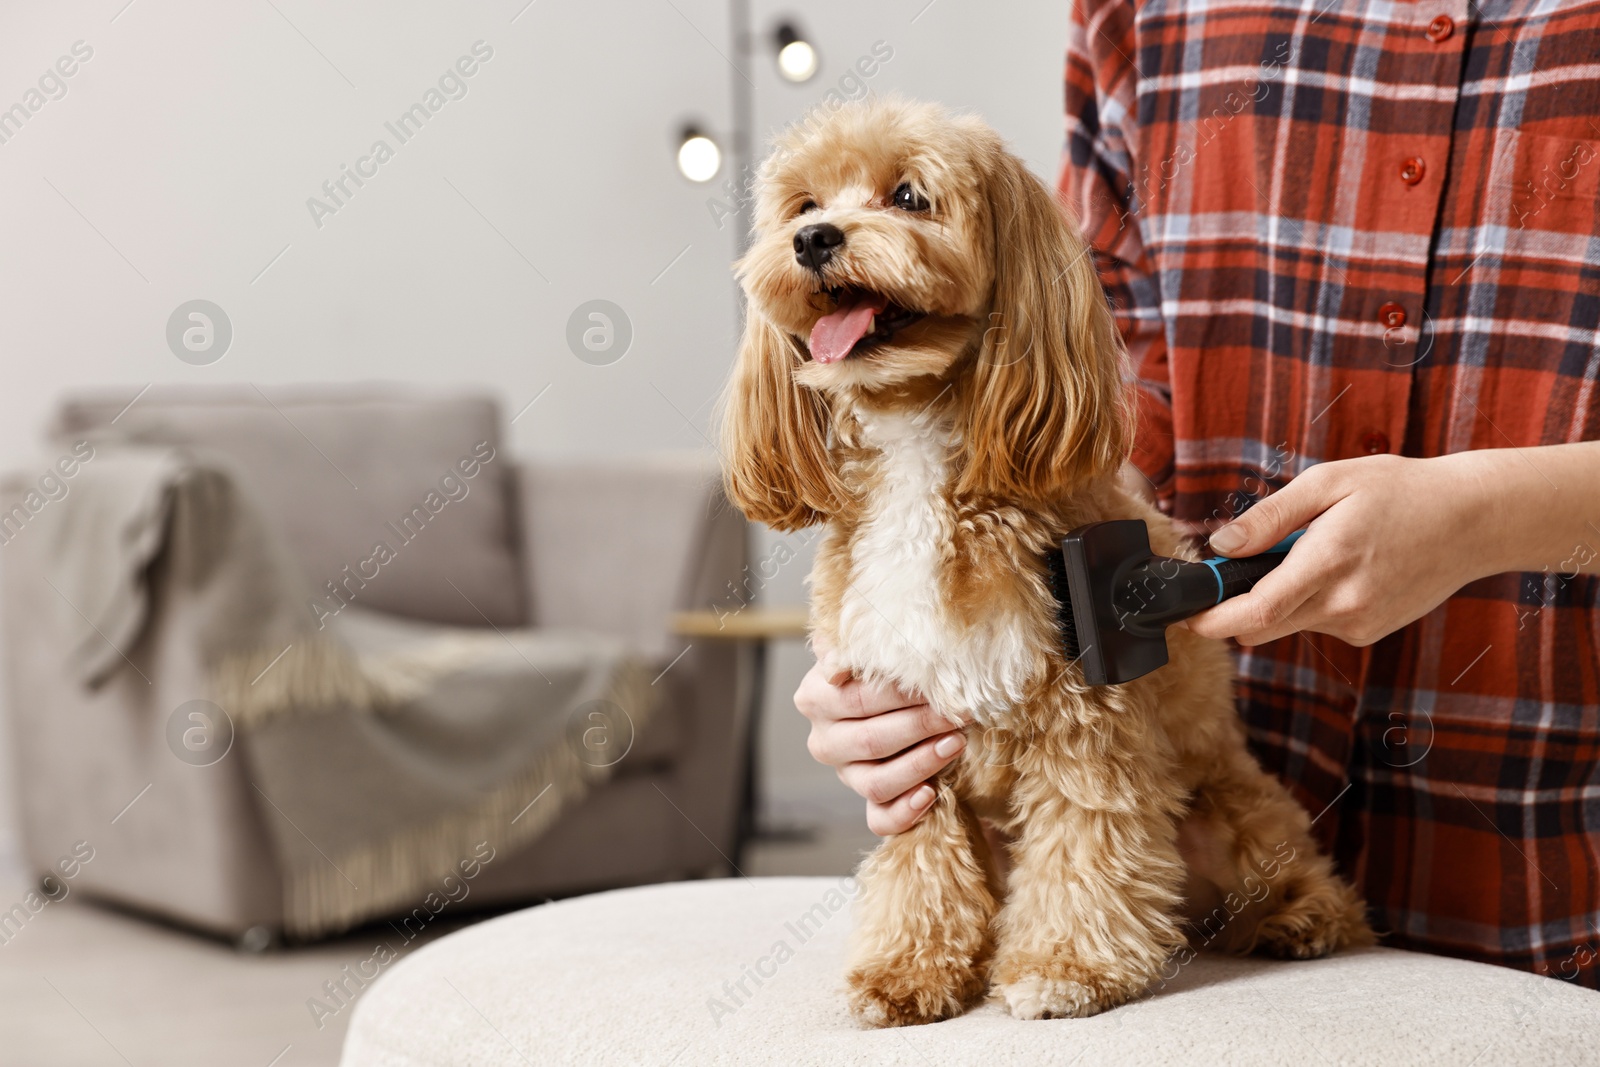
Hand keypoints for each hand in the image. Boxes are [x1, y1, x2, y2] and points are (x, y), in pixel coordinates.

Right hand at [795, 636, 964, 835]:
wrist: (904, 707)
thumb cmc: (889, 673)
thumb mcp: (871, 651)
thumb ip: (858, 644)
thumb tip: (846, 643)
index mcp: (815, 698)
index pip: (857, 699)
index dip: (899, 694)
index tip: (937, 682)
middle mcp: (824, 741)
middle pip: (869, 741)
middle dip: (919, 726)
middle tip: (957, 713)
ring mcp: (846, 776)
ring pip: (877, 782)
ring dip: (921, 764)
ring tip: (956, 743)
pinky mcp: (869, 804)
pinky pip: (881, 819)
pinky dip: (906, 811)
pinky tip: (931, 794)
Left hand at [1185, 453, 1501, 646]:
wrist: (1471, 521)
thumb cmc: (1399, 491)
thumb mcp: (1328, 483)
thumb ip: (1270, 517)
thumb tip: (1220, 545)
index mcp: (1327, 563)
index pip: (1254, 613)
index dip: (1212, 621)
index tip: (1187, 615)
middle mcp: (1343, 604)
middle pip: (1262, 629)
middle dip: (1234, 610)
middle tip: (1229, 575)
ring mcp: (1358, 623)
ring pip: (1289, 625)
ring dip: (1277, 601)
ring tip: (1307, 553)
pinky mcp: (1369, 631)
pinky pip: (1317, 622)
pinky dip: (1309, 602)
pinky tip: (1338, 568)